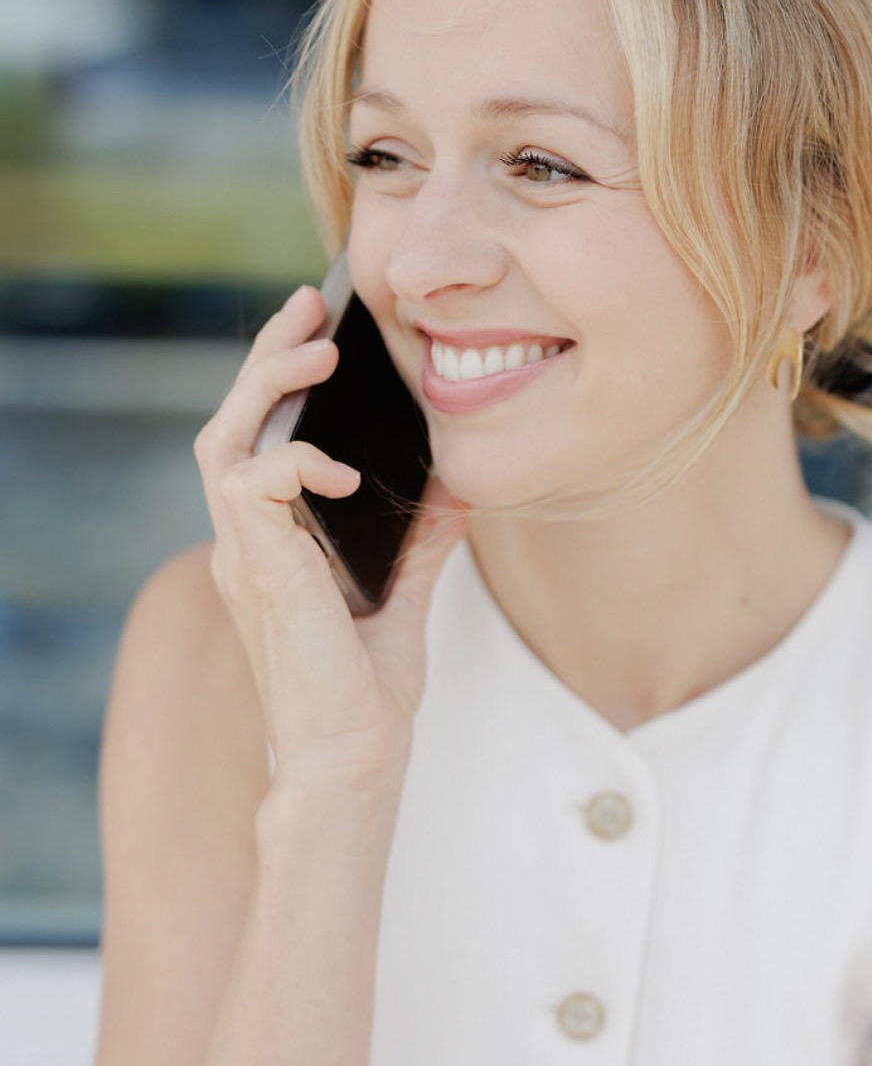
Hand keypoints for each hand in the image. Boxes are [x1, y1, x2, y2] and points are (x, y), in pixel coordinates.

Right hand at [194, 283, 469, 790]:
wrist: (352, 759)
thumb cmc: (365, 694)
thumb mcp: (403, 598)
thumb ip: (419, 541)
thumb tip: (454, 489)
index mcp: (271, 547)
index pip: (258, 442)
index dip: (280, 382)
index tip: (321, 332)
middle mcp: (247, 545)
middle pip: (231, 424)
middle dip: (267, 357)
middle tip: (309, 306)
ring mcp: (245, 557)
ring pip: (224, 439)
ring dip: (267, 385)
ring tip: (317, 350)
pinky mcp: (261, 570)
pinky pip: (254, 483)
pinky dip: (296, 459)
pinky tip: (342, 468)